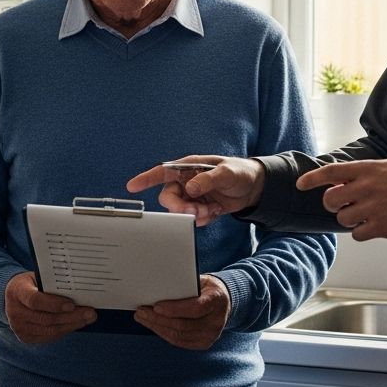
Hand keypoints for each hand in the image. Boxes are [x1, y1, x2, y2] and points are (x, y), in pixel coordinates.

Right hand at [4, 271, 96, 342]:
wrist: (14, 296)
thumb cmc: (31, 283)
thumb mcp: (38, 277)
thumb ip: (53, 283)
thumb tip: (80, 289)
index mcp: (17, 292)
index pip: (34, 300)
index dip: (54, 304)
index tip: (72, 305)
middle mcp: (15, 312)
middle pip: (45, 318)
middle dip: (71, 317)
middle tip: (90, 313)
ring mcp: (18, 327)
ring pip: (49, 330)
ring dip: (71, 325)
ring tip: (87, 318)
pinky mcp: (25, 337)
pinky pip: (48, 336)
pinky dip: (64, 330)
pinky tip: (76, 324)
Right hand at [126, 156, 264, 226]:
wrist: (254, 188)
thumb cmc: (239, 172)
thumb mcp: (226, 172)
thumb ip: (207, 179)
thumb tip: (190, 188)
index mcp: (189, 167)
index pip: (163, 172)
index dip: (146, 179)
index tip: (132, 186)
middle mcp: (187, 182)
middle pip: (169, 198)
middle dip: (179, 207)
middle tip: (195, 210)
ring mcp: (192, 196)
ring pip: (181, 211)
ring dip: (195, 214)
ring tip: (213, 209)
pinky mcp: (200, 208)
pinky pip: (194, 219)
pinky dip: (204, 218)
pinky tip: (216, 211)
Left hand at [134, 274, 230, 349]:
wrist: (224, 302)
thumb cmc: (207, 288)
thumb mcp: (200, 280)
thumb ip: (184, 285)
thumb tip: (158, 288)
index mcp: (217, 299)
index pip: (196, 308)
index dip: (175, 309)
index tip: (156, 306)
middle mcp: (216, 321)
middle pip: (183, 325)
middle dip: (158, 319)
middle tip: (141, 312)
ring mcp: (211, 335)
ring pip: (178, 336)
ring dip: (157, 327)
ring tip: (143, 318)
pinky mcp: (203, 343)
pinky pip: (179, 341)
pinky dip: (164, 333)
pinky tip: (154, 326)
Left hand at [296, 159, 386, 240]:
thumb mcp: (385, 167)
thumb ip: (362, 173)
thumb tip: (338, 182)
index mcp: (367, 169)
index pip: (331, 172)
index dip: (312, 178)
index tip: (300, 185)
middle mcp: (367, 187)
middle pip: (330, 200)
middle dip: (332, 205)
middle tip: (342, 205)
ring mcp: (374, 208)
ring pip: (342, 219)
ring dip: (348, 219)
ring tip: (364, 214)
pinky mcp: (381, 227)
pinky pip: (357, 234)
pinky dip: (362, 232)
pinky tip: (374, 225)